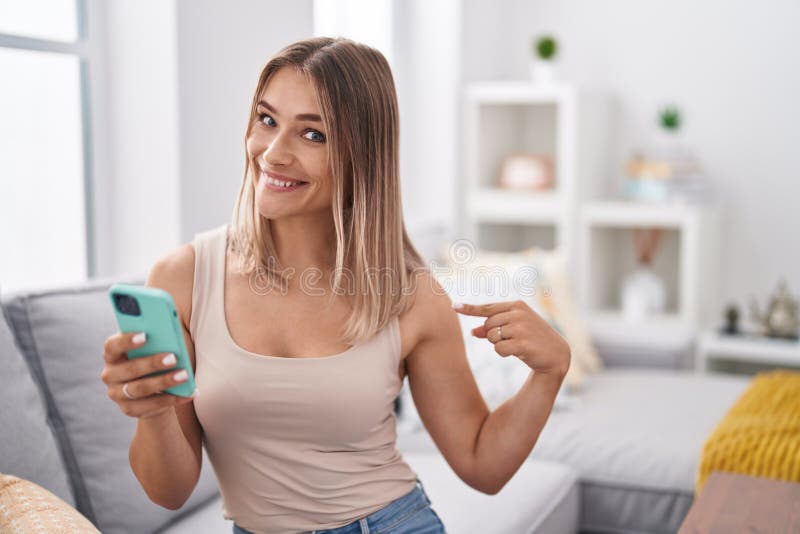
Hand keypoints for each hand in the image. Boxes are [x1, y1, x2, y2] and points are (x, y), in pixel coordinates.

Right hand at [100, 331, 197, 418]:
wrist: (151, 391)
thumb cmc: (152, 360)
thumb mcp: (150, 350)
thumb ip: (155, 342)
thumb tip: (171, 338)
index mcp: (112, 355)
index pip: (112, 346)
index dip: (126, 341)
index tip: (145, 335)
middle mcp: (110, 375)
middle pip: (130, 369)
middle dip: (153, 363)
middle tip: (173, 358)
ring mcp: (117, 394)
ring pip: (140, 389)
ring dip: (164, 382)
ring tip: (184, 376)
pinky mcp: (129, 409)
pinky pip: (152, 405)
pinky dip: (172, 399)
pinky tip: (189, 393)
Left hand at [453, 300, 570, 377]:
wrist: (556, 354)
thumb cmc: (533, 340)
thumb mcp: (514, 330)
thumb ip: (493, 328)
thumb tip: (473, 331)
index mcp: (517, 305)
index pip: (487, 308)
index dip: (469, 309)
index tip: (454, 307)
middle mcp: (518, 313)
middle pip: (487, 326)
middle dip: (493, 336)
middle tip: (511, 339)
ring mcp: (521, 327)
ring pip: (491, 337)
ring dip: (500, 345)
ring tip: (517, 344)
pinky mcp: (522, 343)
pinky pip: (498, 349)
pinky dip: (504, 353)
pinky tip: (519, 352)